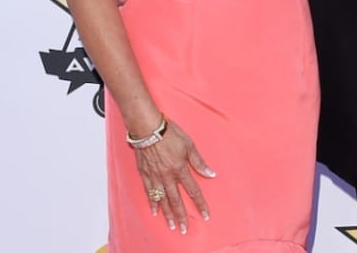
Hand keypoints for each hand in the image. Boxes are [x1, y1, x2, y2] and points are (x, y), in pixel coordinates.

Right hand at [135, 118, 215, 233]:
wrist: (148, 128)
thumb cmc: (170, 133)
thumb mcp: (189, 144)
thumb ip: (199, 162)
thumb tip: (211, 174)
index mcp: (180, 169)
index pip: (193, 190)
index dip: (200, 203)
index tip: (205, 215)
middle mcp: (168, 177)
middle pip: (176, 200)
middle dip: (182, 216)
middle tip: (184, 229)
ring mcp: (155, 177)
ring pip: (163, 200)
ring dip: (168, 214)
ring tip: (172, 225)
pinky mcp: (145, 175)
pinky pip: (149, 193)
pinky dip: (152, 203)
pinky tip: (155, 212)